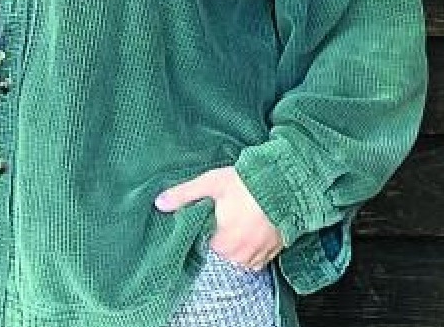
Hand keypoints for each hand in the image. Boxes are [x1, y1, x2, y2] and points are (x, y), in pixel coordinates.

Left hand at [155, 165, 283, 269]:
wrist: (285, 184)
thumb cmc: (245, 183)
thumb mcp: (210, 184)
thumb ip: (183, 195)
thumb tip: (159, 203)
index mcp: (223, 243)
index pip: (203, 247)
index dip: (201, 233)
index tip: (205, 219)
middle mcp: (241, 256)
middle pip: (221, 254)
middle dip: (218, 239)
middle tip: (221, 217)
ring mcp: (259, 256)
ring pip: (238, 259)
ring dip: (235, 245)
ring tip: (235, 223)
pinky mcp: (274, 253)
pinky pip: (256, 259)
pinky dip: (250, 249)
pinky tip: (248, 231)